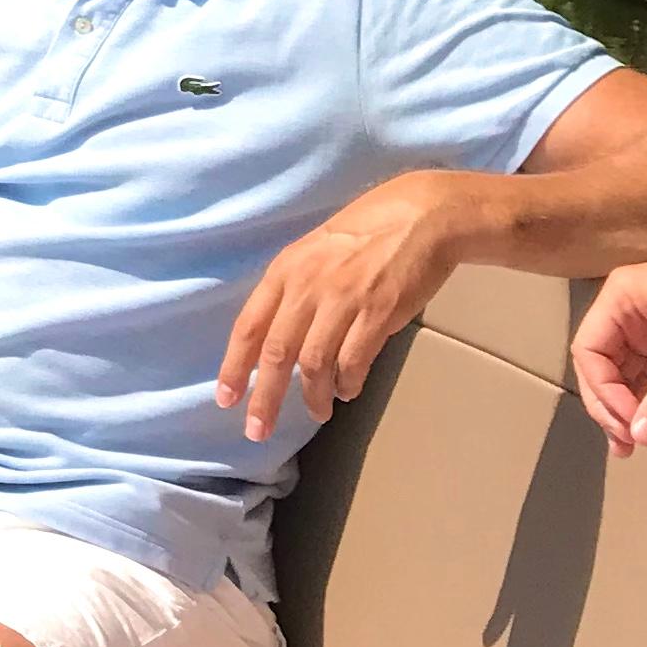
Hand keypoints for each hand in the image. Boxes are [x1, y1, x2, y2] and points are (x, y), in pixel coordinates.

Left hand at [218, 171, 467, 442]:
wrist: (421, 216)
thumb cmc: (366, 232)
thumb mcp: (314, 251)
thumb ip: (295, 291)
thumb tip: (282, 340)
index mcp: (286, 270)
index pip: (249, 326)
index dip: (234, 366)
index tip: (225, 399)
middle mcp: (308, 286)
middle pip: (276, 353)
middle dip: (264, 397)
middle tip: (259, 430)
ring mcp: (343, 300)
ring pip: (314, 364)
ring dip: (312, 397)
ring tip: (316, 413)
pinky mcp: (378, 313)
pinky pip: (353, 361)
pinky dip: (346, 383)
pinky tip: (346, 391)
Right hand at [573, 230, 646, 455]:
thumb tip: (641, 438)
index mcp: (621, 298)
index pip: (589, 351)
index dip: (603, 391)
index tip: (630, 423)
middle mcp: (626, 310)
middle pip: (600, 364)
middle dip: (610, 405)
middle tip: (626, 444)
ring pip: (622, 372)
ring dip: (625, 407)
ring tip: (631, 446)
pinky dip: (646, 399)